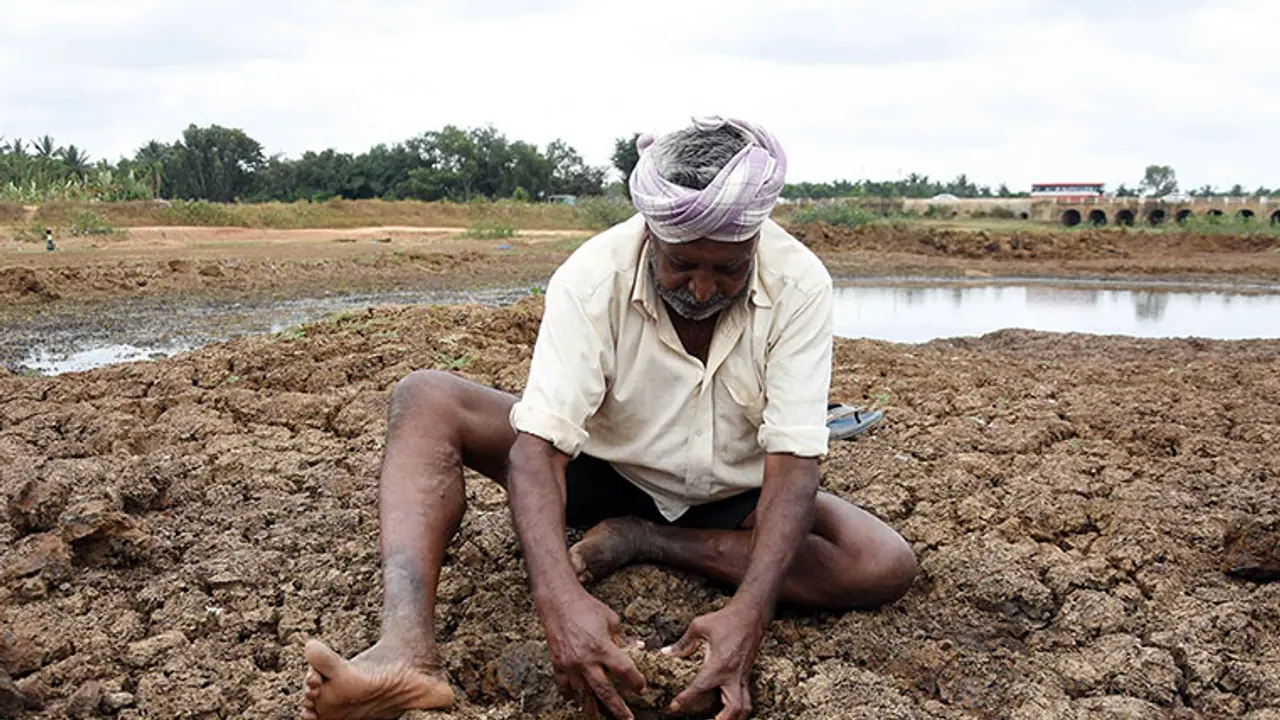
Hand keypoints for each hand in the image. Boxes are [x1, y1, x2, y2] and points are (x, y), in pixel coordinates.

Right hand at [538, 587, 645, 718]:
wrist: (557, 602)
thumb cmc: (587, 608)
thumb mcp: (611, 620)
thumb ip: (623, 639)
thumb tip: (638, 648)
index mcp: (602, 646)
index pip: (624, 670)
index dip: (635, 681)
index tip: (641, 687)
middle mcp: (585, 660)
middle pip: (605, 691)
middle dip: (618, 708)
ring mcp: (570, 665)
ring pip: (583, 695)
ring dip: (592, 710)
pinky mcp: (558, 664)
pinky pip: (564, 687)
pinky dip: (572, 695)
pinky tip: (578, 701)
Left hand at [663, 603, 766, 719]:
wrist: (751, 614)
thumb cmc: (725, 619)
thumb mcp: (700, 626)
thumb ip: (683, 642)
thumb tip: (667, 653)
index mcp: (720, 663)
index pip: (701, 686)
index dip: (686, 698)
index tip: (674, 707)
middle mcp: (733, 674)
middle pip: (734, 708)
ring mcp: (742, 677)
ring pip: (744, 707)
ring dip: (732, 718)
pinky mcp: (746, 676)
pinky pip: (745, 699)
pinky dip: (737, 710)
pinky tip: (726, 713)